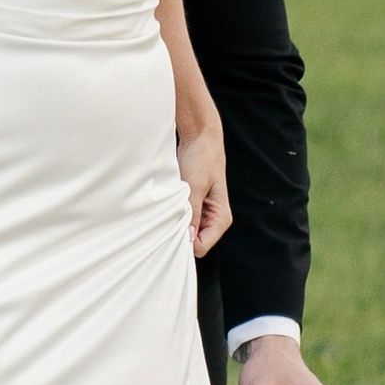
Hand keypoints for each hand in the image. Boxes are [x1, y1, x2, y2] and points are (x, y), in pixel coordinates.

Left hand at [177, 108, 230, 256]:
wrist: (200, 137)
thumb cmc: (201, 158)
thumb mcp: (194, 185)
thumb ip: (191, 212)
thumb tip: (187, 238)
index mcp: (221, 218)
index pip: (201, 247)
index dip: (184, 242)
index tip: (168, 229)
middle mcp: (214, 219)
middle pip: (194, 243)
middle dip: (178, 234)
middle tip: (164, 218)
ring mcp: (204, 214)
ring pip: (186, 232)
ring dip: (175, 223)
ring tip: (167, 207)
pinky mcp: (194, 206)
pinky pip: (182, 220)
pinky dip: (173, 216)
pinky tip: (167, 204)